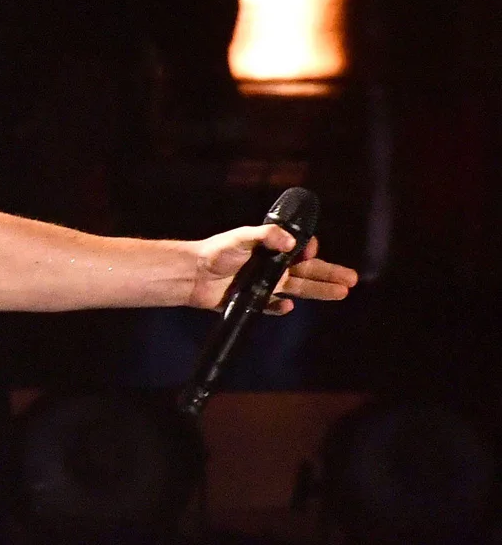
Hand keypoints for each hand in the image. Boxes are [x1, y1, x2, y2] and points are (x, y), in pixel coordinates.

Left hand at [187, 224, 358, 313]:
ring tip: (342, 293)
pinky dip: (280, 307)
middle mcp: (272, 267)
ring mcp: (264, 285)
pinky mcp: (253, 300)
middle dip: (331, 274)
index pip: (301, 251)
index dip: (311, 250)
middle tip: (353, 280)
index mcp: (272, 250)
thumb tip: (293, 242)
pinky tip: (289, 307)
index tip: (311, 250)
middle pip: (309, 272)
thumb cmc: (216, 252)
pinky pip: (272, 306)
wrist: (192, 274)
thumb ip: (267, 236)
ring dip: (320, 291)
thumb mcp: (241, 237)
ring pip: (299, 289)